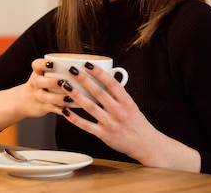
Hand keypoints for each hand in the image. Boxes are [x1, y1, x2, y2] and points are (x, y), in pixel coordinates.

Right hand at [0, 59, 70, 132]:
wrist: (23, 101)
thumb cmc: (41, 84)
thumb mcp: (43, 74)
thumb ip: (59, 69)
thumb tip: (84, 62)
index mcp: (37, 73)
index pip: (36, 65)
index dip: (43, 64)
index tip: (52, 64)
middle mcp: (36, 84)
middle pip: (39, 81)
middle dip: (51, 82)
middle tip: (63, 82)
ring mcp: (38, 96)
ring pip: (45, 97)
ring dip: (57, 98)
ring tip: (69, 98)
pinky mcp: (43, 107)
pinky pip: (52, 109)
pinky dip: (60, 110)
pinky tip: (68, 110)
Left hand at [59, 62, 199, 170]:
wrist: (145, 144)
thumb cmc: (137, 123)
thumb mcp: (132, 105)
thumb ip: (118, 94)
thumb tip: (104, 78)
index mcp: (127, 102)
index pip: (111, 83)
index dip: (99, 72)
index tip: (88, 64)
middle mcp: (119, 112)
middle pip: (99, 92)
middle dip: (84, 80)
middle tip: (72, 70)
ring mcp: (110, 123)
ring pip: (90, 107)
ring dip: (77, 95)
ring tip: (66, 86)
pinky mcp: (104, 135)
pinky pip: (86, 125)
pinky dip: (75, 118)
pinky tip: (65, 110)